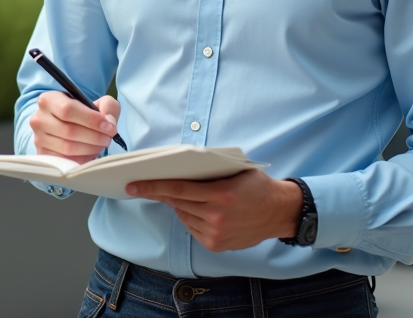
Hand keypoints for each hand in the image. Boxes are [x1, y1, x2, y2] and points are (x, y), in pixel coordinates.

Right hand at [29, 91, 120, 163]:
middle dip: (94, 136)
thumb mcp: (97, 102)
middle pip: (69, 131)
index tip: (109, 126)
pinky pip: (66, 160)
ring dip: (90, 148)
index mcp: (49, 100)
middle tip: (108, 137)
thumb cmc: (82, 113)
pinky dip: (83, 158)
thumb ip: (108, 106)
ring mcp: (39, 138)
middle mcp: (39, 118)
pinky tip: (91, 152)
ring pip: (68, 147)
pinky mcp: (43, 155)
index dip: (91, 119)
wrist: (66, 124)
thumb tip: (109, 123)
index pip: (68, 109)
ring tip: (101, 144)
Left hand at [125, 170, 301, 252]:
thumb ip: (209, 170)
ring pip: (183, 216)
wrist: (279, 212)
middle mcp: (216, 216)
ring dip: (177, 205)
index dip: (153, 187)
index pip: (177, 189)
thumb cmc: (257, 185)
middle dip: (157, 194)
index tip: (133, 185)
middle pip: (176, 203)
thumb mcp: (236, 170)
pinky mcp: (216, 245)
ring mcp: (216, 233)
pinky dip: (189, 217)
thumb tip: (178, 167)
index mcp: (220, 194)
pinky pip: (193, 228)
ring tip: (174, 194)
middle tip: (138, 186)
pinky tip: (194, 209)